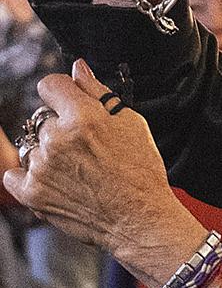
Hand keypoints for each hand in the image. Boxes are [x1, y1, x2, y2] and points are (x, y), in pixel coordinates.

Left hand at [2, 60, 204, 266]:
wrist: (140, 219)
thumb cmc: (141, 173)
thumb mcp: (132, 124)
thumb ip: (99, 93)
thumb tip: (78, 68)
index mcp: (83, 117)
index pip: (51, 85)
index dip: (63, 93)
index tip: (71, 104)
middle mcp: (58, 139)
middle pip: (43, 118)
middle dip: (60, 128)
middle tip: (86, 149)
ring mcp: (42, 167)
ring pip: (33, 146)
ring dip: (49, 153)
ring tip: (77, 170)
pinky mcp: (32, 192)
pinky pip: (14, 175)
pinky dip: (29, 177)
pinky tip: (55, 182)